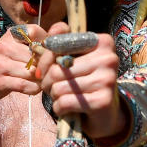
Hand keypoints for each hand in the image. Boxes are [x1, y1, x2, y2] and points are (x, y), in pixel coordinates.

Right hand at [0, 25, 45, 100]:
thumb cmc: (1, 60)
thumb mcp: (13, 45)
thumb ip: (33, 43)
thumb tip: (57, 46)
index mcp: (11, 35)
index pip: (34, 31)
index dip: (46, 42)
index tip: (50, 52)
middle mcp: (5, 47)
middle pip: (36, 55)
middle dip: (46, 64)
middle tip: (51, 70)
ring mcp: (1, 64)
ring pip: (32, 71)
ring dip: (40, 78)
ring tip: (43, 80)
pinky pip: (24, 85)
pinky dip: (33, 88)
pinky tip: (35, 88)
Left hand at [36, 22, 127, 140]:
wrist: (106, 113)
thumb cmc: (85, 81)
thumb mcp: (74, 58)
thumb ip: (57, 42)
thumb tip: (38, 34)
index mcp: (103, 41)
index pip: (61, 44)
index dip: (46, 58)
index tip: (46, 68)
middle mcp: (109, 58)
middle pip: (58, 69)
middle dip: (48, 81)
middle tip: (52, 87)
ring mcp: (107, 80)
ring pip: (59, 87)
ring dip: (54, 95)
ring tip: (62, 96)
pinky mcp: (102, 101)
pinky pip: (64, 103)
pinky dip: (59, 108)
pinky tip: (66, 108)